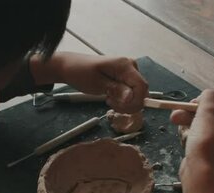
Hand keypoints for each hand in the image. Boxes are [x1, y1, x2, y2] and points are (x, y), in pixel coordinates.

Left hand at [30, 52, 148, 112]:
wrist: (71, 67)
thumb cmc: (80, 73)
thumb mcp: (97, 84)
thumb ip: (115, 90)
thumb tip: (131, 97)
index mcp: (125, 65)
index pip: (142, 86)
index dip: (136, 101)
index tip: (120, 107)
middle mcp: (131, 66)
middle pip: (142, 92)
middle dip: (128, 104)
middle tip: (110, 103)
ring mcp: (129, 71)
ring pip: (137, 94)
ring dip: (124, 103)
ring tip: (108, 99)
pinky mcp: (125, 77)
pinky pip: (131, 92)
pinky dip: (122, 99)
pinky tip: (110, 97)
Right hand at [170, 90, 213, 179]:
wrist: (200, 174)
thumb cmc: (207, 142)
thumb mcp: (207, 113)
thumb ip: (208, 98)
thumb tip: (208, 94)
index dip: (206, 103)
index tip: (192, 104)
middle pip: (213, 117)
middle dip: (193, 115)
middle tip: (177, 114)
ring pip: (205, 129)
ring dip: (189, 125)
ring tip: (177, 126)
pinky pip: (203, 141)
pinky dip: (192, 138)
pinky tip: (183, 139)